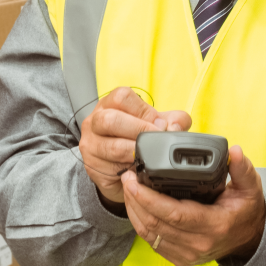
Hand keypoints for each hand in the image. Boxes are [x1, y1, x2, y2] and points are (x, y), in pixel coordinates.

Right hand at [79, 86, 191, 203]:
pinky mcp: (92, 165)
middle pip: (111, 120)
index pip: (121, 97)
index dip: (143, 110)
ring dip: (136, 153)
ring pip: (112, 146)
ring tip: (147, 156)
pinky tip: (136, 168)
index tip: (158, 124)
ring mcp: (90, 144)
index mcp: (109, 104)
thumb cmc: (137, 139)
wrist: (121, 169)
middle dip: (139, 131)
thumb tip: (175, 127)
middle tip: (155, 141)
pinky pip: (111, 168)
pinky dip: (129, 169)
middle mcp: (94, 121)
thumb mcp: (156, 124)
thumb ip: (173, 120)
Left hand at [121, 145, 265, 265]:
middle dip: (134, 199)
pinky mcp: (179, 258)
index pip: (174, 214)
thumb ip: (243, 168)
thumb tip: (235, 151)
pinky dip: (139, 223)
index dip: (149, 198)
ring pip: (149, 234)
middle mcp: (198, 244)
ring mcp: (187, 254)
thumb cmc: (246, 210)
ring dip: (133, 210)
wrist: (250, 239)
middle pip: (155, 223)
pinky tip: (135, 205)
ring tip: (127, 187)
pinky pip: (151, 241)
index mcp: (214, 225)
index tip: (134, 180)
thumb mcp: (251, 187)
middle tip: (127, 176)